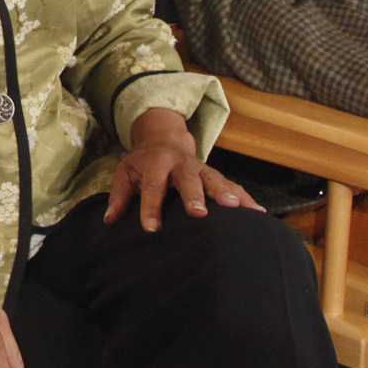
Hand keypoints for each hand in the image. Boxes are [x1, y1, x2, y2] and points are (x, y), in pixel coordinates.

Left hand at [104, 106, 264, 226]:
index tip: (151, 229)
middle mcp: (181, 164)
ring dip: (226, 193)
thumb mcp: (125, 173)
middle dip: (194, 196)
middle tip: (199, 214)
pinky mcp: (215, 175)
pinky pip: (233, 186)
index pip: (153, 186)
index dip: (151, 207)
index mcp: (156, 163)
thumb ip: (119, 196)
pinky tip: (258, 214)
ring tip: (236, 208)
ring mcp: (201, 168)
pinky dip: (246, 198)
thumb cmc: (142, 163)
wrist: (164, 139)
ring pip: (216, 180)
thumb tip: (110, 221)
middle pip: (188, 180)